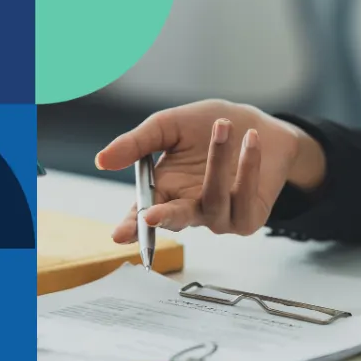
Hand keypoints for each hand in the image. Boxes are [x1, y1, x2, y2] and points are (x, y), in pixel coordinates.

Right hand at [93, 100, 326, 239]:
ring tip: (223, 125)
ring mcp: (219, 218)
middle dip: (163, 218)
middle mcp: (189, 209)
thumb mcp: (168, 126)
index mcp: (165, 192)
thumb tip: (102, 160)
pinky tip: (251, 141)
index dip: (131, 226)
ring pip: (214, 200)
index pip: (143, 215)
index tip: (119, 234)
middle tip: (151, 216)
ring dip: (218, 161)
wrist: (259, 127)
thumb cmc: (209, 128)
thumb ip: (136, 144)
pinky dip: (248, 167)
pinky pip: (244, 199)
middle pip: (174, 220)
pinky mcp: (247, 218)